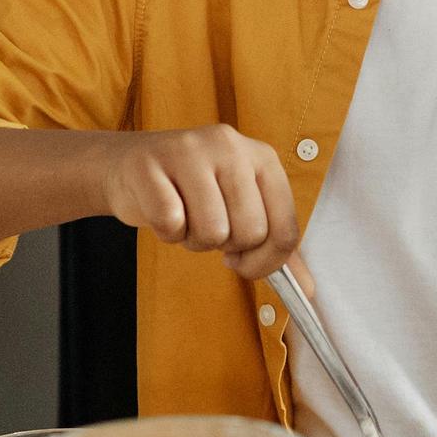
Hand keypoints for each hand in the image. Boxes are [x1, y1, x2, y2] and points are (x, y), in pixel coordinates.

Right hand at [98, 124, 299, 281]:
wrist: (128, 167)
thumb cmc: (190, 193)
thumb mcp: (239, 206)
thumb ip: (273, 244)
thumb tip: (308, 289)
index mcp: (262, 157)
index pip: (285, 227)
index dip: (265, 261)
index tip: (242, 260)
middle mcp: (231, 146)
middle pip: (249, 232)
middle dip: (225, 245)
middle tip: (206, 226)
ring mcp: (189, 151)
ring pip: (212, 231)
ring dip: (193, 239)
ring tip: (185, 217)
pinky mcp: (149, 164)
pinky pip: (171, 223)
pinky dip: (166, 232)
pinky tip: (162, 210)